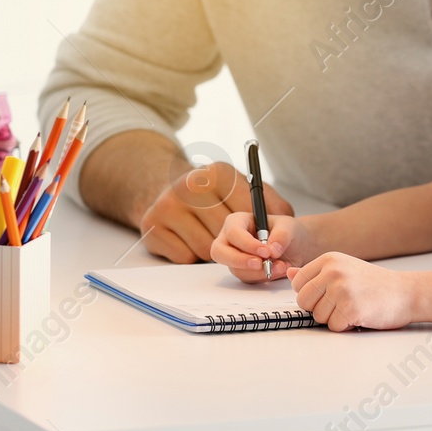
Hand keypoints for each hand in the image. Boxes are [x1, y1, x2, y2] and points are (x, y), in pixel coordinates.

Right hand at [138, 161, 293, 263]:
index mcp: (219, 172)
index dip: (259, 236)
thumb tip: (279, 238)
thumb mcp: (247, 191)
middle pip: (225, 235)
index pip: (245, 213)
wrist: (170, 190)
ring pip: (207, 249)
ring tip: (215, 236)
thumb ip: (272, 207)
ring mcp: (167, 205)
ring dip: (216, 251)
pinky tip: (192, 239)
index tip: (267, 250)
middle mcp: (189, 185)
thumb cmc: (218, 196)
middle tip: (248, 253)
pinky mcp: (152, 226)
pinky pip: (186, 258)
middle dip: (240, 248)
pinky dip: (193, 255)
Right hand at [212, 211, 305, 281]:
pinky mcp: (243, 272)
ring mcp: (234, 258)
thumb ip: (282, 235)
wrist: (294, 247)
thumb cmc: (286, 231)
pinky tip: (279, 270)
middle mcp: (231, 240)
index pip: (233, 232)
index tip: (266, 252)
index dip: (247, 244)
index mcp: (237, 221)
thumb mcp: (289, 226)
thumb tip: (272, 250)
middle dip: (240, 261)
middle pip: (220, 253)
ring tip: (281, 265)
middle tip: (260, 264)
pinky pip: (248, 279)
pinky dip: (264, 277)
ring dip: (259, 272)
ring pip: (236, 269)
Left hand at [289, 253, 416, 331]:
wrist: (405, 292)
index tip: (326, 294)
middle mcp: (333, 272)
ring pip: (317, 316)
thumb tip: (289, 273)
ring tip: (352, 307)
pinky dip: (345, 326)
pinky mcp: (351, 309)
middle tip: (340, 303)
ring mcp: (342, 290)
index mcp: (329, 260)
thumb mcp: (344, 269)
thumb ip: (316, 273)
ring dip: (333, 318)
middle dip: (319, 308)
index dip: (310, 294)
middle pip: (303, 301)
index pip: (298, 282)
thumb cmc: (375, 283)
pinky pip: (333, 327)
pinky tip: (359, 315)